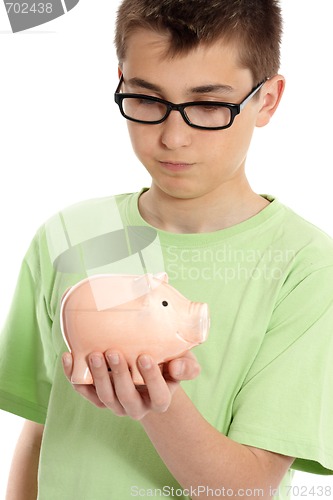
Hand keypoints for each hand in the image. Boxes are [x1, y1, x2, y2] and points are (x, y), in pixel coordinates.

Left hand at [62, 350, 199, 419]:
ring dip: (97, 376)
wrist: (148, 369)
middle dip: (119, 376)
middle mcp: (137, 407)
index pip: (159, 394)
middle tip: (113, 352)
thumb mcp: (184, 362)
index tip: (144, 356)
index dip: (152, 378)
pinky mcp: (98, 397)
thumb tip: (178, 366)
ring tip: (94, 354)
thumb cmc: (169, 362)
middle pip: (127, 398)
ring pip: (104, 397)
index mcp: (161, 399)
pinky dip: (73, 377)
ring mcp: (116, 404)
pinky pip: (84, 391)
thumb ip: (186, 366)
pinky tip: (69, 358)